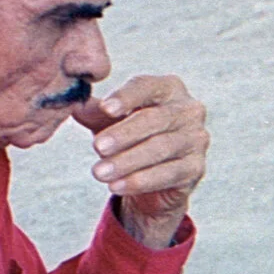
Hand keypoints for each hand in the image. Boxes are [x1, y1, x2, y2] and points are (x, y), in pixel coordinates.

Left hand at [74, 74, 206, 248]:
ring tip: (99, 173)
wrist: (151, 179)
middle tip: (97, 147)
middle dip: (124, 134)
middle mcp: (189, 110)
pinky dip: (141, 181)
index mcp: (169, 88)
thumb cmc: (131, 138)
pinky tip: (117, 186)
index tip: (105, 108)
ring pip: (161, 148)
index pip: (147, 87)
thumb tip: (76, 106)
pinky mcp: (196, 167)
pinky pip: (169, 174)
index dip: (127, 97)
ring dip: (127, 161)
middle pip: (155, 119)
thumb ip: (96, 112)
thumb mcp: (109, 122)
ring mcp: (197, 139)